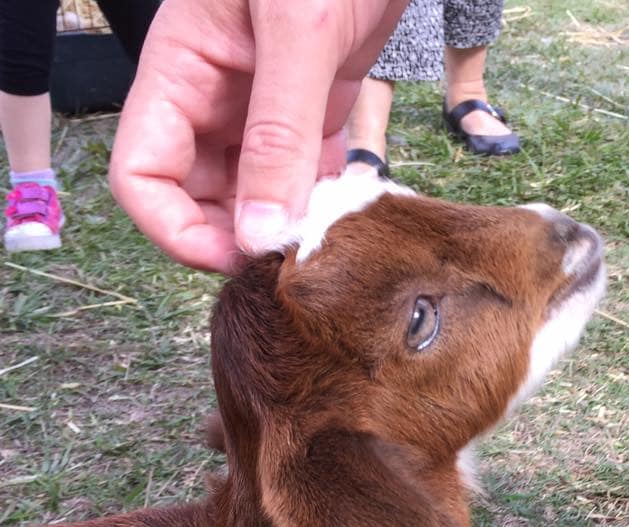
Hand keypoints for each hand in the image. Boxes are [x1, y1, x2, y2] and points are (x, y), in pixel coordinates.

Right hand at [109, 0, 407, 272]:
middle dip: (238, 235)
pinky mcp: (310, 112)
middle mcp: (213, 99)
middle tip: (295, 254)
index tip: (237, 254)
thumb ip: (278, 134)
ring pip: (253, 194)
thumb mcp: (295, 33)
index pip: (142, 176)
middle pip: (198, 197)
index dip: (176, 230)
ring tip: (327, 236)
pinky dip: (320, 200)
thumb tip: (260, 232)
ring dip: (284, 223)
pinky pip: (301, 175)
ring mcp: (261, 109)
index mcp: (180, 72)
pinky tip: (349, 211)